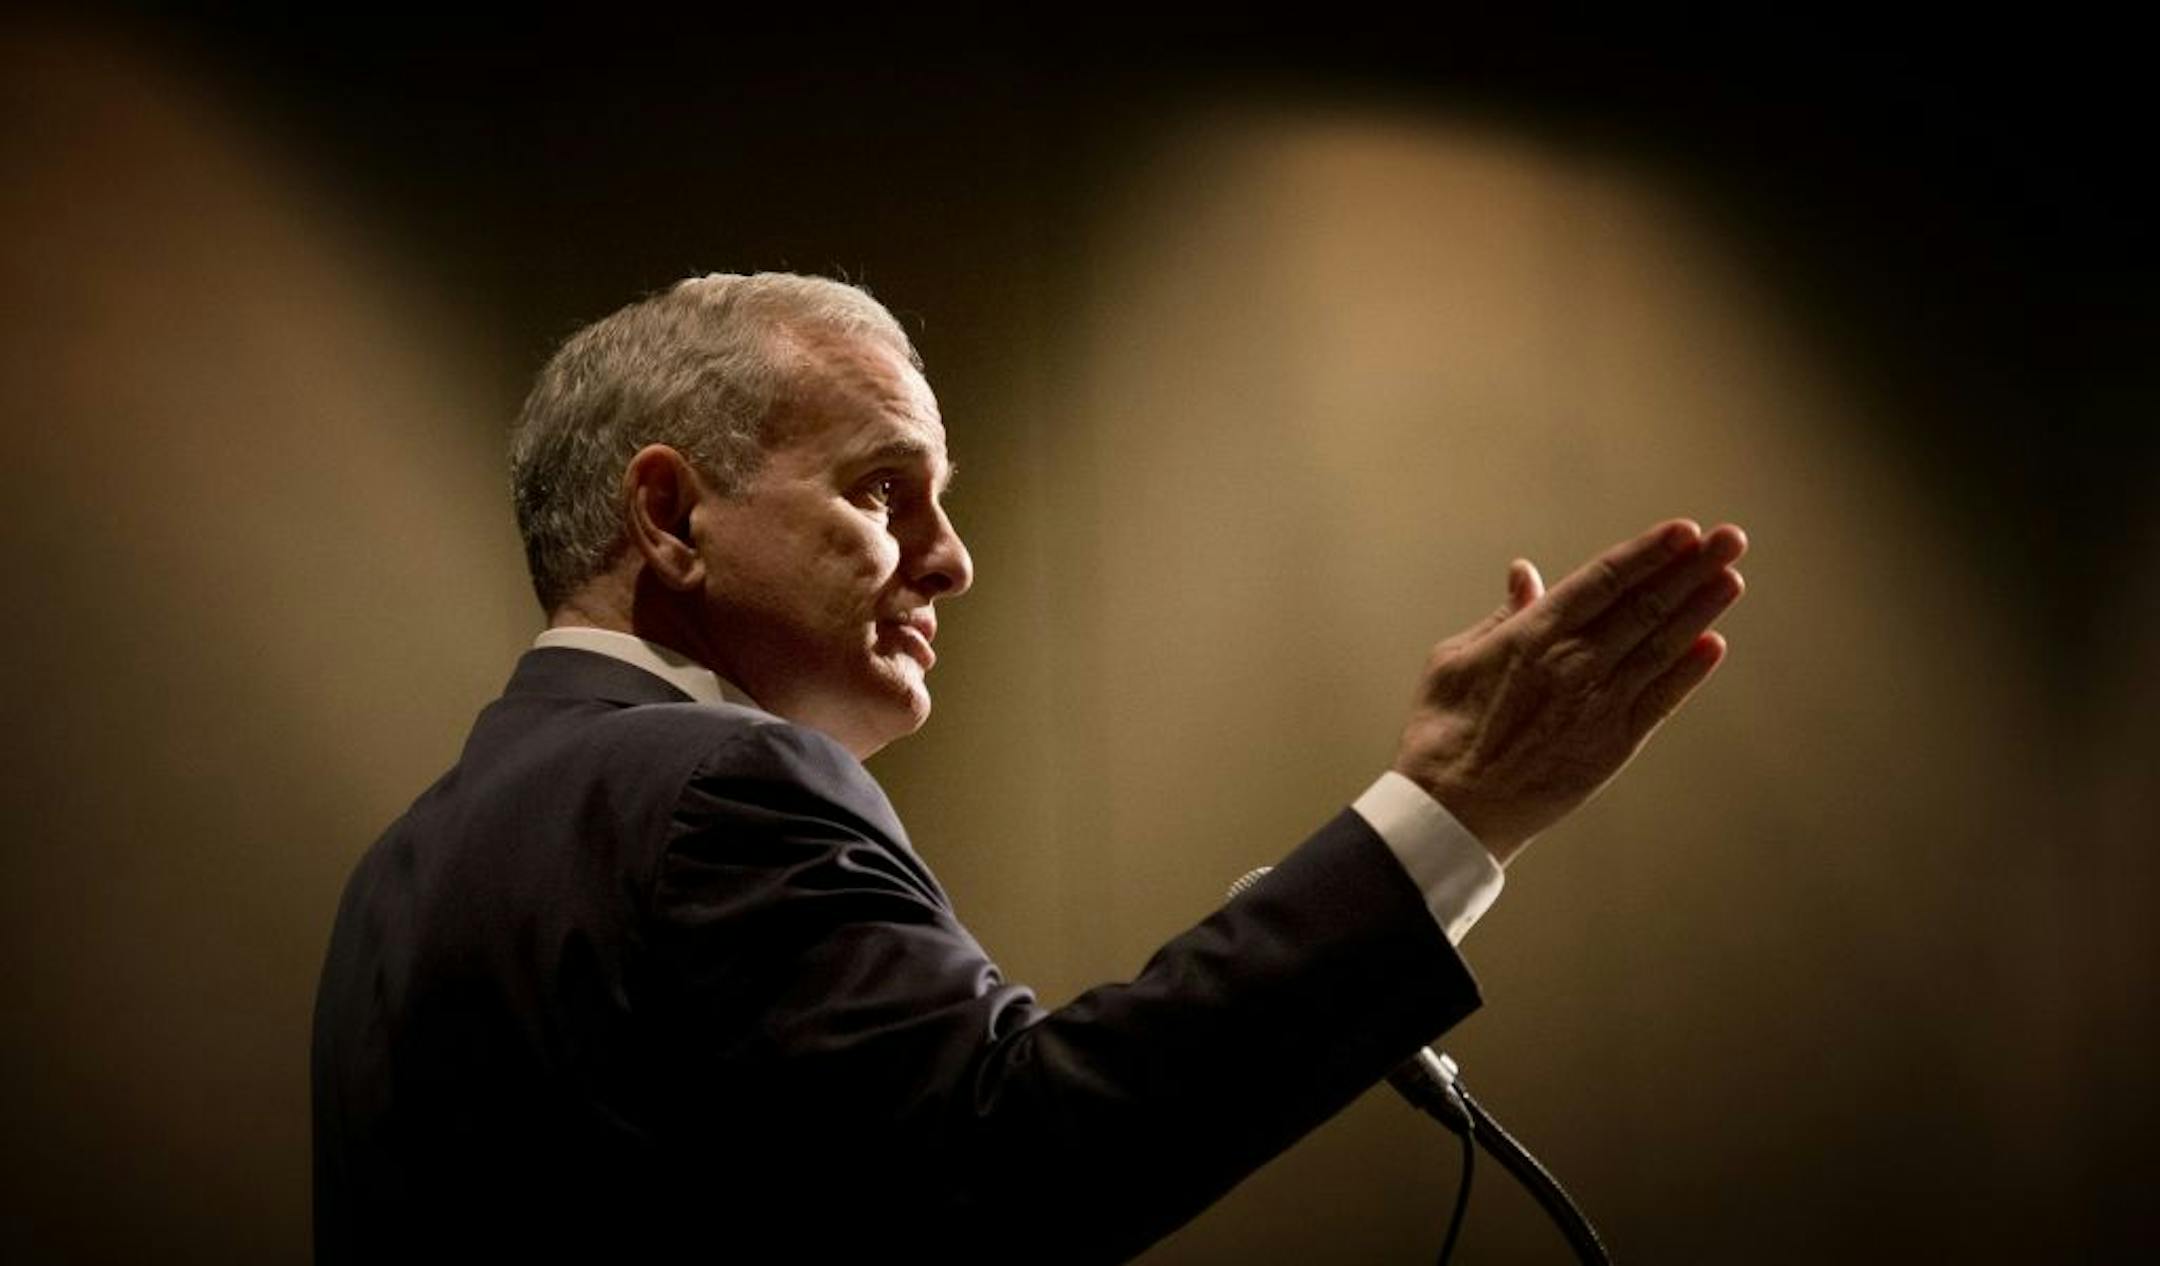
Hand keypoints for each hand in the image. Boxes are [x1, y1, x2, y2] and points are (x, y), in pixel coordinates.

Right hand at [1392, 520, 1747, 862]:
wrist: (1452, 810)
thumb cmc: (1442, 731)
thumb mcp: (1455, 658)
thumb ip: (1503, 616)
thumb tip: (1526, 574)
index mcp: (1534, 635)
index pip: (1605, 580)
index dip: (1648, 552)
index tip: (1684, 529)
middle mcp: (1574, 664)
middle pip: (1646, 605)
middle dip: (1692, 569)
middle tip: (1730, 539)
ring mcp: (1598, 705)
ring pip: (1662, 647)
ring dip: (1701, 610)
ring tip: (1731, 578)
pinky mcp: (1613, 745)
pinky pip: (1661, 700)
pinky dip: (1689, 672)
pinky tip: (1713, 644)